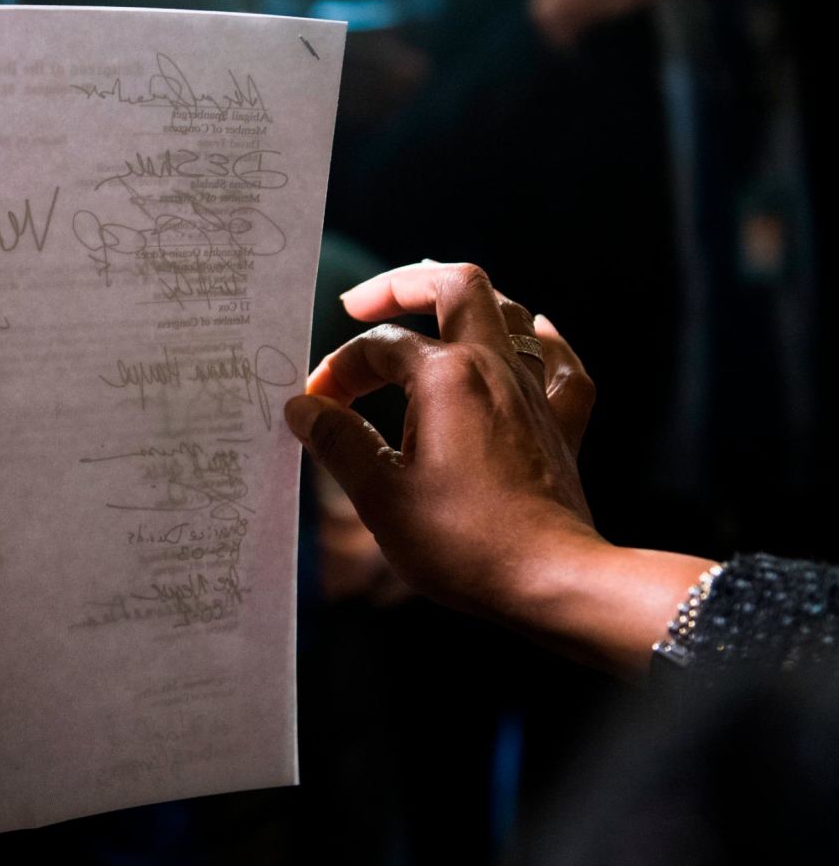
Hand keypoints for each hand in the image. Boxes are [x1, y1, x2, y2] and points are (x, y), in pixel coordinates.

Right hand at [285, 262, 710, 674]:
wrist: (551, 580)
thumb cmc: (464, 543)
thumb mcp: (380, 495)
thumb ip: (339, 441)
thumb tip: (305, 408)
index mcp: (447, 377)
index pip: (380, 348)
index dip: (339, 370)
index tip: (315, 406)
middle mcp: (495, 368)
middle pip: (457, 286)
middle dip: (403, 285)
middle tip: (361, 304)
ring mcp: (534, 394)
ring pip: (509, 314)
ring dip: (465, 304)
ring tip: (429, 311)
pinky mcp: (561, 427)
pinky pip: (560, 366)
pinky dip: (542, 345)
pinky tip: (532, 338)